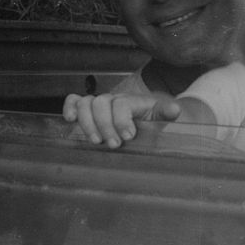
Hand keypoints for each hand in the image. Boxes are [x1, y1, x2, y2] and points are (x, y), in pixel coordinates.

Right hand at [62, 92, 181, 147]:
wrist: (147, 115)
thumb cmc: (151, 118)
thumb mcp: (161, 115)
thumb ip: (166, 112)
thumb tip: (175, 110)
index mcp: (131, 101)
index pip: (121, 104)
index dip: (122, 120)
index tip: (128, 137)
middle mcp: (113, 100)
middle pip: (101, 104)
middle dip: (105, 125)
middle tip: (114, 144)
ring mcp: (100, 104)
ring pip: (85, 103)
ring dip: (88, 123)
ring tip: (96, 141)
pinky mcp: (88, 110)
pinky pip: (74, 101)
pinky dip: (69, 108)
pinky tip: (69, 120)